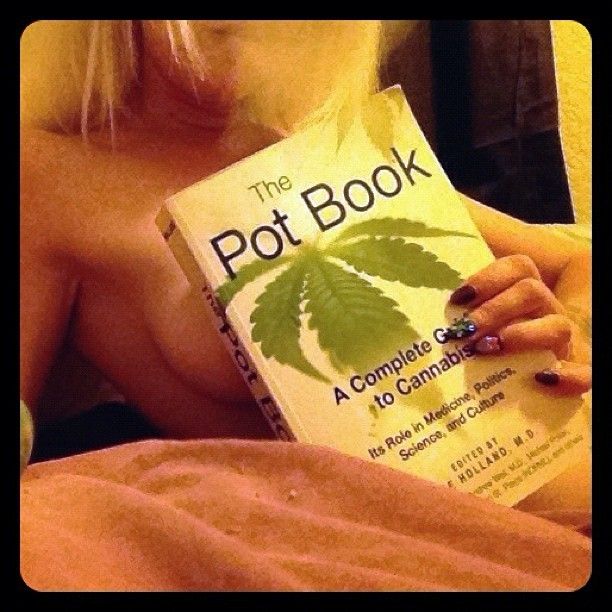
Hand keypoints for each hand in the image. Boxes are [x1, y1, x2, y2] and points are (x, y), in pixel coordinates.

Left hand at [449, 254, 591, 394]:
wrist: (506, 374)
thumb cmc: (477, 336)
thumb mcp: (466, 307)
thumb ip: (453, 282)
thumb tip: (415, 250)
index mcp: (522, 287)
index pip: (517, 266)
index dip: (488, 279)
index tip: (458, 299)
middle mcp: (545, 308)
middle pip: (531, 292)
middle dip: (494, 310)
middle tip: (465, 331)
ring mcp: (559, 338)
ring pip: (557, 326)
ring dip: (521, 336)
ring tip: (487, 349)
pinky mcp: (569, 369)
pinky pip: (586, 372)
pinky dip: (569, 377)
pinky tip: (543, 379)